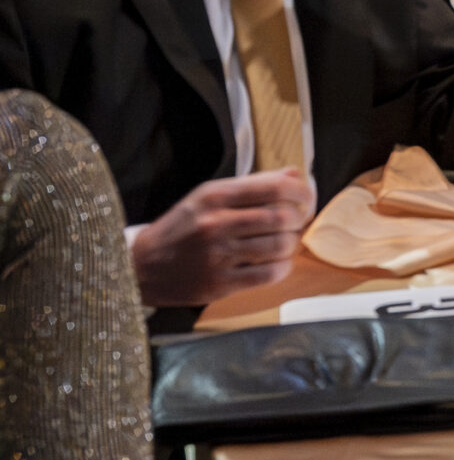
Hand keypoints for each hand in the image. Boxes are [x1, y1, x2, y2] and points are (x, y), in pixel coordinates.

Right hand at [129, 169, 317, 305]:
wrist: (140, 266)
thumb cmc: (182, 227)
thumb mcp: (209, 196)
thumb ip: (254, 184)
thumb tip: (296, 175)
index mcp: (215, 196)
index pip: (275, 188)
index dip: (302, 192)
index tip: (306, 198)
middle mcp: (216, 224)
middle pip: (283, 217)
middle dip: (300, 218)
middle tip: (298, 221)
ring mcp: (217, 256)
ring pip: (280, 246)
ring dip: (291, 243)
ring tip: (284, 241)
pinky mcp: (219, 284)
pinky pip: (270, 274)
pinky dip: (283, 266)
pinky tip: (276, 261)